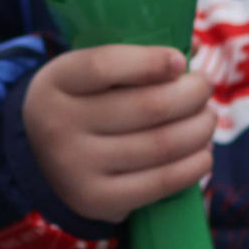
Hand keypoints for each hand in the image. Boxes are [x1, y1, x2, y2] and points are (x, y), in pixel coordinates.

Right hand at [20, 44, 214, 223]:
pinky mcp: (98, 200)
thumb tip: (193, 47)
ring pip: (161, 145)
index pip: (103, 66)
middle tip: (204, 88)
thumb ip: (132, 57)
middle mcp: (59, 126)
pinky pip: (161, 183)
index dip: (150, 62)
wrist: (41, 159)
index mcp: (57, 82)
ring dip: (200, 129)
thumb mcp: (87, 74)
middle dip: (192, 94)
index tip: (181, 61)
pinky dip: (193, 166)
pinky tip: (203, 152)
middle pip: (146, 107)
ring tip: (207, 119)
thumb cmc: (83, 103)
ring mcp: (77, 168)